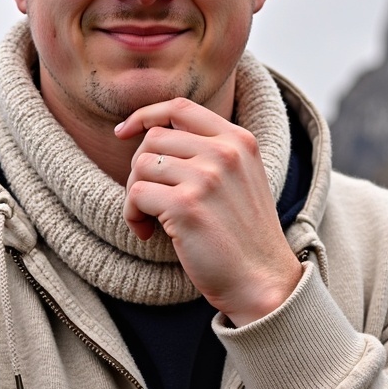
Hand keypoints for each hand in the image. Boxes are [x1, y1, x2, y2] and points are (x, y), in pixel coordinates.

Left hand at [114, 97, 301, 325]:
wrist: (263, 281)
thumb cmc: (244, 236)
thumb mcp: (240, 179)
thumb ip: (210, 151)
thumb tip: (150, 134)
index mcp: (239, 140)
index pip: (180, 107)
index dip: (145, 115)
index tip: (124, 132)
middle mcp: (224, 153)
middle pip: (154, 138)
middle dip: (140, 169)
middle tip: (148, 201)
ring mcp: (206, 178)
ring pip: (140, 165)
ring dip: (133, 194)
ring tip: (148, 219)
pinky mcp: (186, 206)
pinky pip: (136, 194)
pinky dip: (132, 215)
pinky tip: (147, 233)